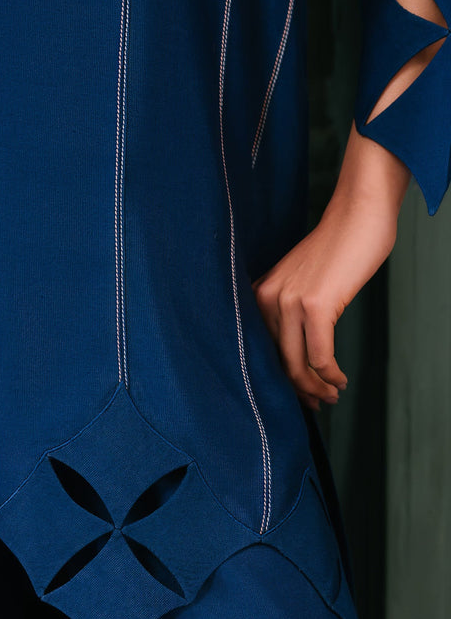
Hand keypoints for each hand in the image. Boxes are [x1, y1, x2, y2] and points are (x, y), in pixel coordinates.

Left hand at [252, 122, 406, 410]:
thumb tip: (296, 352)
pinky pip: (319, 355)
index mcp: (260, 294)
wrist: (358, 214)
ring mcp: (289, 302)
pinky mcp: (315, 305)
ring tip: (331, 396)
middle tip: (318, 404)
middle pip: (277, 362)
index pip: (262, 349)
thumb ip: (291, 310)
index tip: (298, 395)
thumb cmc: (337, 248)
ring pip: (296, 364)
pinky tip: (340, 380)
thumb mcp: (301, 280)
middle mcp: (268, 299)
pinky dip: (330, 374)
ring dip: (316, 388)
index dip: (279, 378)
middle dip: (299, 390)